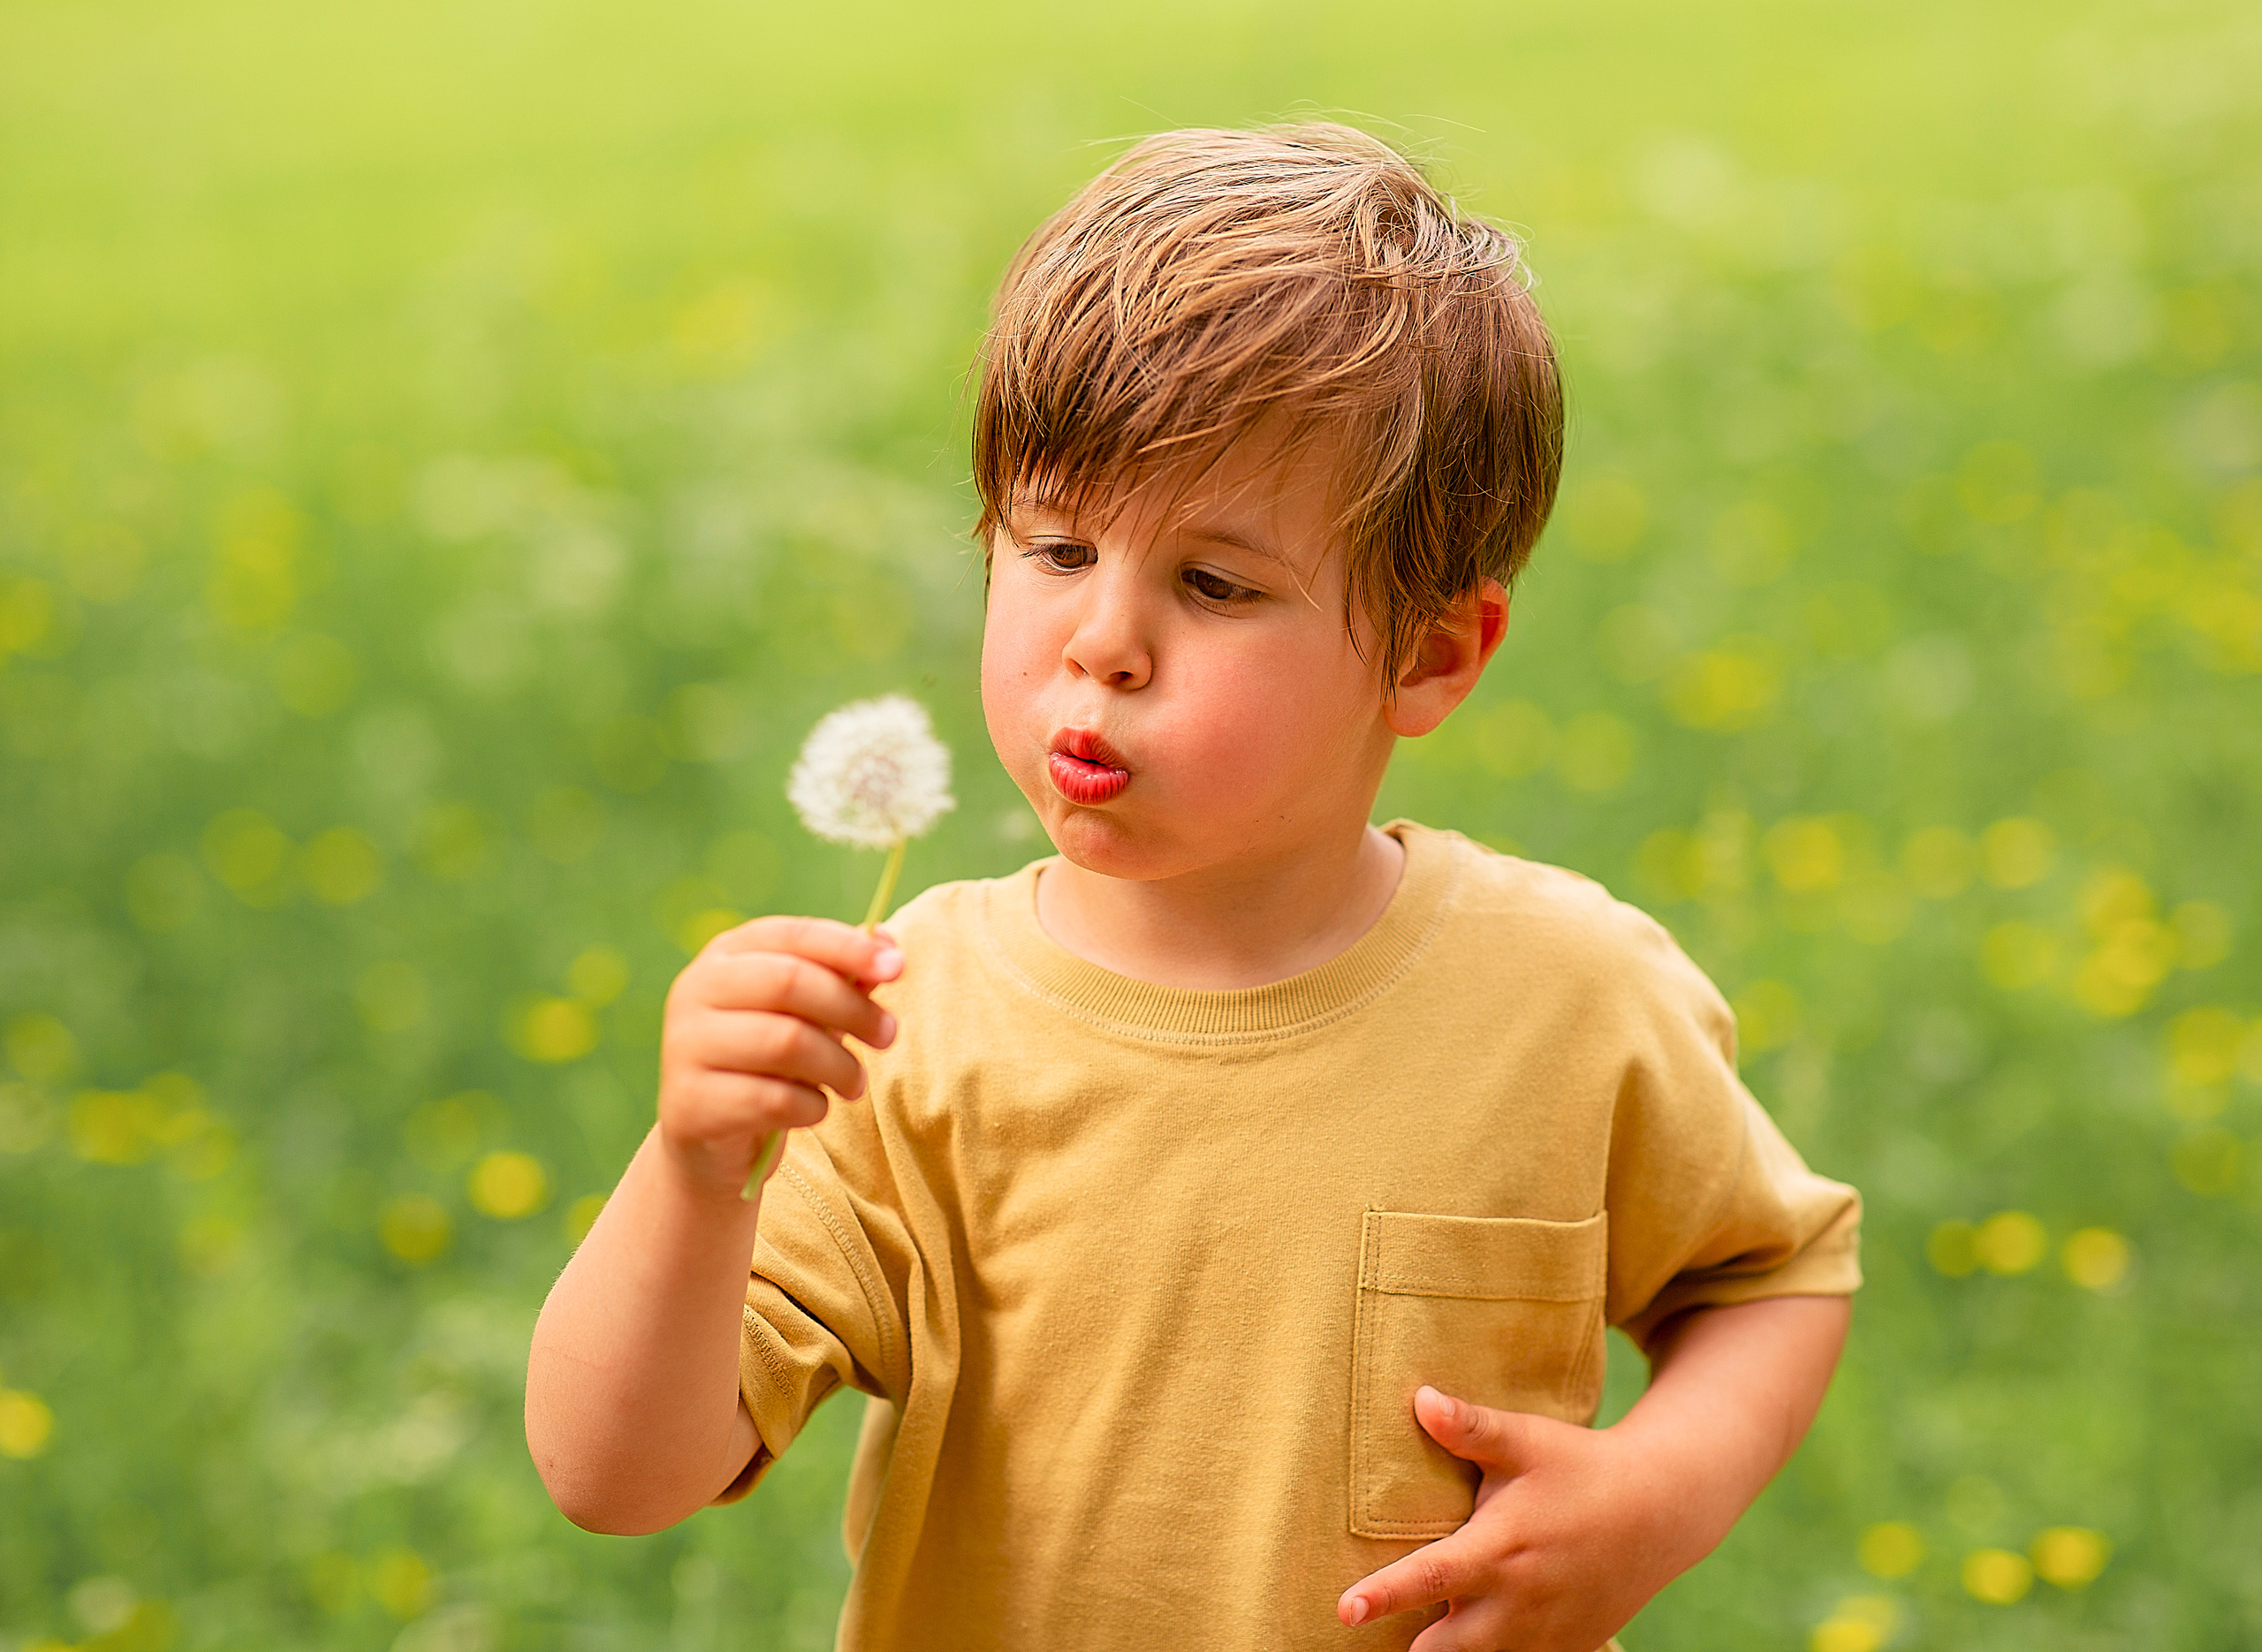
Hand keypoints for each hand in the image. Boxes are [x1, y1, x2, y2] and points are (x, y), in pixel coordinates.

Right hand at [658, 916, 902, 1196]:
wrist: (711, 1142)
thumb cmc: (769, 1064)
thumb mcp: (808, 1016)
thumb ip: (843, 979)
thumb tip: (888, 943)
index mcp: (724, 955)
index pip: (791, 935)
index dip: (848, 947)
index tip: (898, 967)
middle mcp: (694, 990)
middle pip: (789, 981)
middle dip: (852, 1008)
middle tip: (887, 1035)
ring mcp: (685, 1045)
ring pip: (786, 1042)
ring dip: (840, 1065)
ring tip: (854, 1084)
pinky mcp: (690, 1103)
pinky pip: (774, 1099)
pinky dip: (812, 1106)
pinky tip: (814, 1110)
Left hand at [1337, 1386, 1704, 1651]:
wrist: (1658, 1512)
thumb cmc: (1580, 1467)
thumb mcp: (1528, 1440)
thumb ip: (1471, 1426)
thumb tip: (1420, 1398)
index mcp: (1500, 1548)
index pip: (1431, 1577)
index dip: (1384, 1596)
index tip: (1344, 1610)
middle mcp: (1517, 1601)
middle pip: (1446, 1649)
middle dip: (1411, 1647)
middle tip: (1374, 1635)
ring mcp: (1542, 1634)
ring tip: (1423, 1634)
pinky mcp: (1564, 1648)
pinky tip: (1476, 1633)